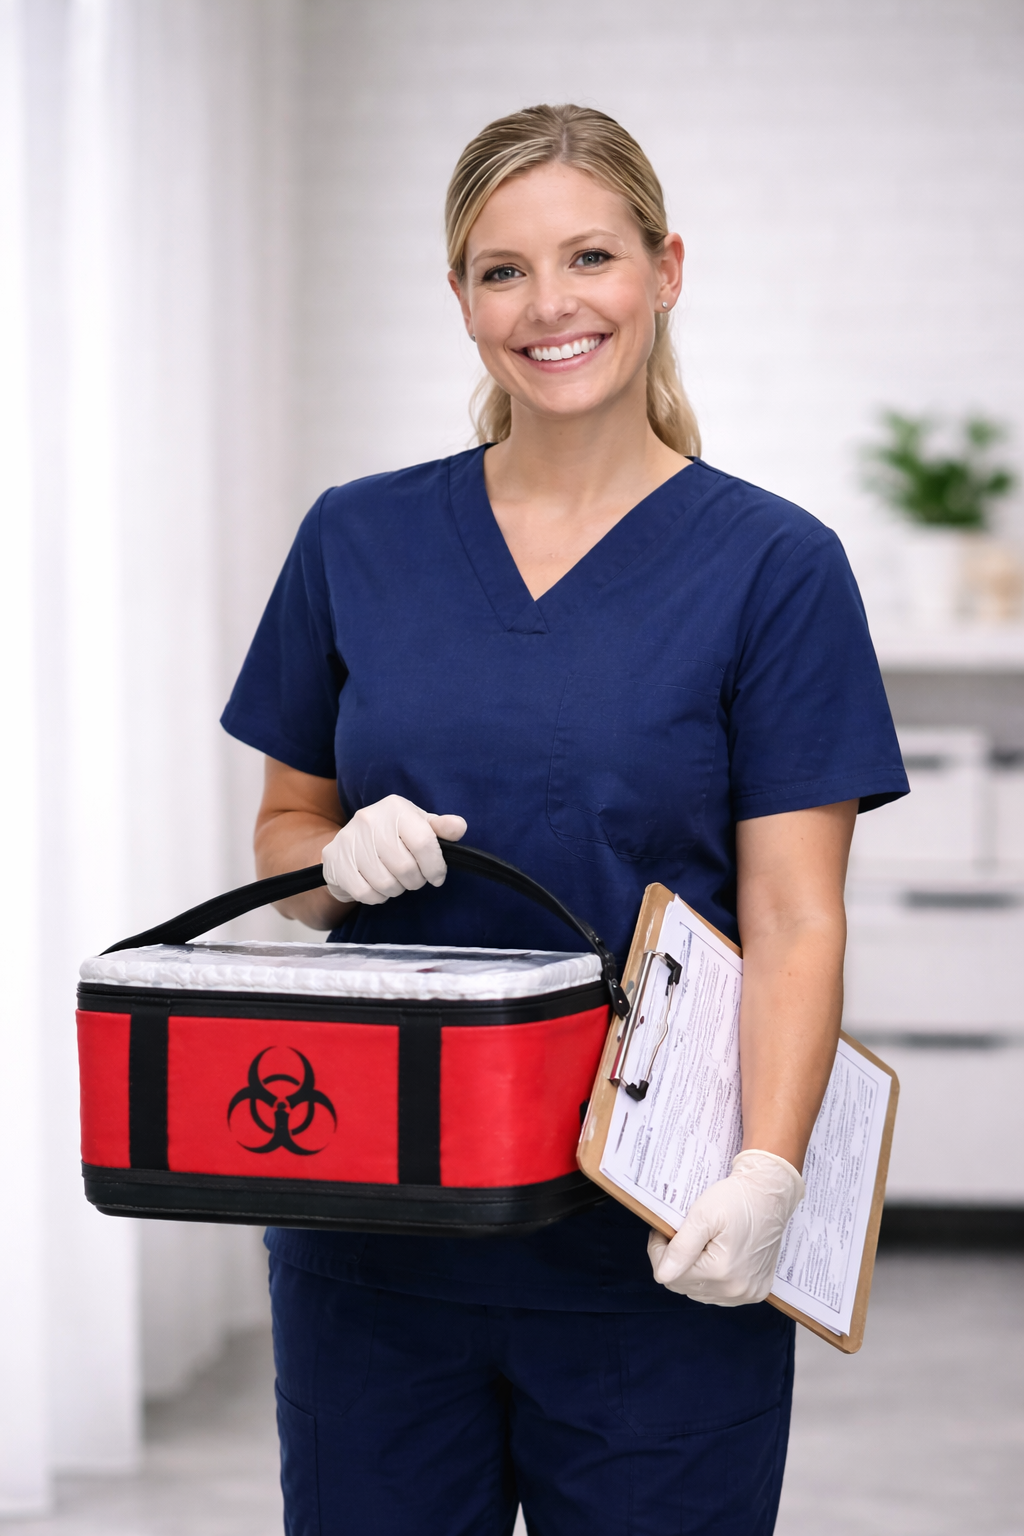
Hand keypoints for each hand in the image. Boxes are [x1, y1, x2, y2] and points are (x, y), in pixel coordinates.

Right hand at [322, 795, 466, 905]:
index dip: (435, 866)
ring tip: (395, 880)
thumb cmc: (391, 836)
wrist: (347, 845)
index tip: (437, 876)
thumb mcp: (418, 825)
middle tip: (413, 879)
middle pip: (405, 867)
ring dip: (396, 889)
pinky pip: (365, 892)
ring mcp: (349, 839)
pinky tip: (377, 886)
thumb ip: (441, 828)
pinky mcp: (335, 860)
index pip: (424, 842)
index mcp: (395, 807)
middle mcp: (370, 819)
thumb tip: (459, 827)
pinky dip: (377, 896)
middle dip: (415, 880)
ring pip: (385, 883)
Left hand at [647, 1150, 804, 1306]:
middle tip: (677, 1235)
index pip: (668, 1275)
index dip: (659, 1250)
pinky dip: (710, 1279)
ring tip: (696, 1244)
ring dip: (691, 1271)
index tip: (664, 1231)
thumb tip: (663, 1273)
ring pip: (698, 1292)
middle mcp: (736, 1290)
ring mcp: (747, 1294)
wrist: (770, 1195)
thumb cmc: (737, 1199)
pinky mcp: (755, 1292)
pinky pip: (718, 1294)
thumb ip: (681, 1247)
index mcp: (721, 1272)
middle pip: (682, 1286)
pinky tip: (713, 1257)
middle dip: (674, 1261)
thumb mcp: (703, 1215)